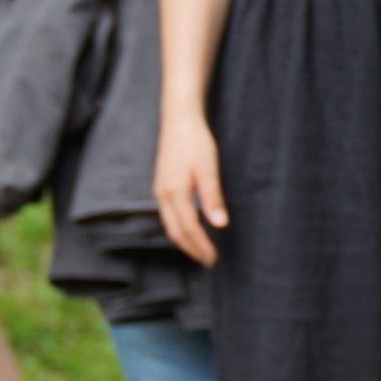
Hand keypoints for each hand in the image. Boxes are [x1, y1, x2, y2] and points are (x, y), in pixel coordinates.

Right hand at [154, 107, 227, 265]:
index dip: (201, 246)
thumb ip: (212, 197)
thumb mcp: (208, 167)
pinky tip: (190, 229)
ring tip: (199, 250)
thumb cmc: (195, 141)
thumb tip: (220, 225)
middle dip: (192, 249)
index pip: (189, 229)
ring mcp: (160, 193)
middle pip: (176, 233)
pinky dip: (179, 229)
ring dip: (184, 241)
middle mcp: (163, 197)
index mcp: (175, 193)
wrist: (178, 120)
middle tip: (208, 261)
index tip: (213, 259)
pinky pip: (168, 217)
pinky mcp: (162, 187)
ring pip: (170, 226)